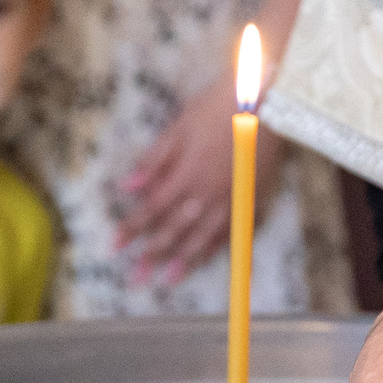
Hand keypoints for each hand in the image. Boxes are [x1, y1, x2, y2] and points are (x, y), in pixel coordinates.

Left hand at [116, 75, 282, 285]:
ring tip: (168, 280)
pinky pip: (231, 230)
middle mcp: (207, 193)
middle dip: (152, 254)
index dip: (132, 228)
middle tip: (135, 278)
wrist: (266, 102)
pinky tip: (203, 259)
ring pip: (203, 236)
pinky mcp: (251, 199)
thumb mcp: (179, 127)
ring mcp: (231, 199)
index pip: (152, 208)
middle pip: (175, 229)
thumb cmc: (218, 108)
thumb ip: (154, 160)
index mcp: (186, 174)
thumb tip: (127, 186)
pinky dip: (215, 247)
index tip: (115, 246)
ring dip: (183, 260)